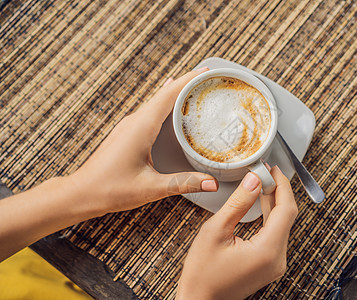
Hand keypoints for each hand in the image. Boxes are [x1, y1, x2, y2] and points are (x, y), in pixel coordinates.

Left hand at [69, 67, 217, 215]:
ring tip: (193, 87)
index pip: (169, 95)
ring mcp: (129, 126)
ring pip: (156, 102)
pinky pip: (149, 112)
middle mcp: (134, 122)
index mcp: (141, 127)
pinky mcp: (126, 134)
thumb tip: (212, 182)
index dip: (189, 80)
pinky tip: (168, 106)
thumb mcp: (151, 187)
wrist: (82, 193)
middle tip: (206, 76)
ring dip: (175, 93)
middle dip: (186, 83)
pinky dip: (164, 105)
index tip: (205, 70)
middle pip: (164, 94)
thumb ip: (184, 183)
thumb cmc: (110, 189)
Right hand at [176, 166, 297, 299]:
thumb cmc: (202, 273)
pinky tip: (262, 202)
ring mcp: (275, 263)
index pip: (286, 209)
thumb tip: (253, 180)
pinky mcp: (270, 264)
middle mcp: (278, 259)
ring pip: (282, 224)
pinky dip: (270, 216)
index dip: (282, 185)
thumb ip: (238, 203)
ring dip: (274, 202)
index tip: (272, 169)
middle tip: (265, 171)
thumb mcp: (216, 231)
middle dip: (278, 190)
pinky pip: (276, 234)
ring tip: (263, 181)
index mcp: (267, 250)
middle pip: (287, 216)